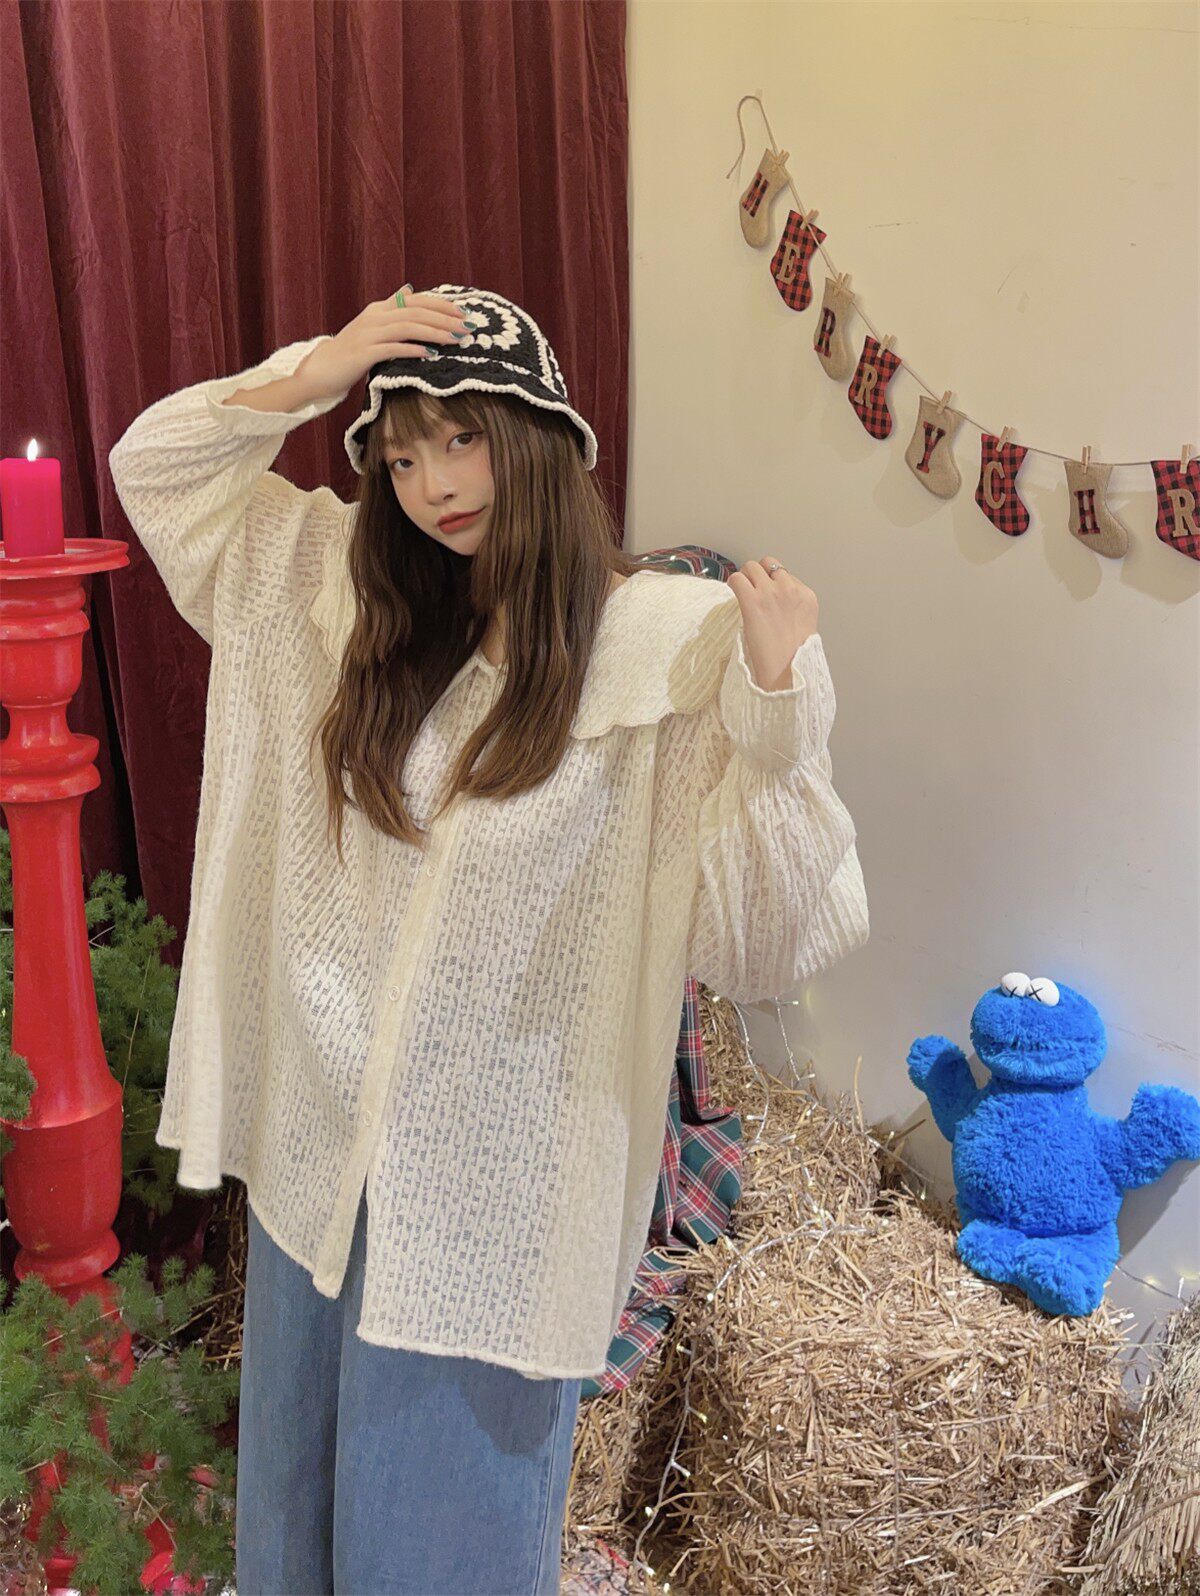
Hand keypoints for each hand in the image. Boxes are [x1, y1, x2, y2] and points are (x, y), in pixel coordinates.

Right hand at [293, 289, 471, 404]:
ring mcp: (368, 334)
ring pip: (407, 327)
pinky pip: (393, 349)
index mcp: (379, 309)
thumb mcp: (372, 325)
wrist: (320, 370)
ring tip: (455, 340)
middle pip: (415, 311)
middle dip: (444, 318)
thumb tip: (409, 289)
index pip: (415, 300)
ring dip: (434, 332)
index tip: (463, 313)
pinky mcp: (364, 354)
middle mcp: (374, 317)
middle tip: (466, 327)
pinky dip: (413, 350)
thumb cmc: (351, 352)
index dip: (441, 305)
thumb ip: (391, 307)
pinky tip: (430, 354)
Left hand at [727, 556, 818, 690]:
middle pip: (769, 563)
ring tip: (741, 591)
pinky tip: (733, 593)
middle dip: (758, 574)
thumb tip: (775, 601)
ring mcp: (771, 593)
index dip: (772, 582)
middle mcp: (790, 589)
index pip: (785, 574)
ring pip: (751, 566)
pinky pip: (737, 578)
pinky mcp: (752, 601)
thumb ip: (792, 607)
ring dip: (744, 576)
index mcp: (806, 596)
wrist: (786, 671)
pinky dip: (732, 583)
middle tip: (751, 588)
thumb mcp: (803, 625)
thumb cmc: (793, 656)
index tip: (766, 594)